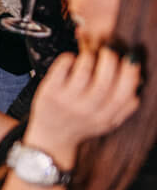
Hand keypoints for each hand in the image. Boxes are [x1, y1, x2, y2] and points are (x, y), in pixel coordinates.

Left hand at [24, 48, 141, 160]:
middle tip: (108, 52)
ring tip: (89, 56)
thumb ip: (125, 106)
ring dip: (89, 57)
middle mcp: (86, 110)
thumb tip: (139, 80)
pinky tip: (71, 59)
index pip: (124, 94)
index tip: (129, 59)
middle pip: (104, 81)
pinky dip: (68, 58)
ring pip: (83, 71)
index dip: (130, 73)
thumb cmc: (81, 124)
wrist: (51, 137)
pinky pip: (61, 68)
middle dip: (110, 60)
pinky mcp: (49, 92)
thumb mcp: (107, 122)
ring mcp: (66, 101)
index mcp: (105, 117)